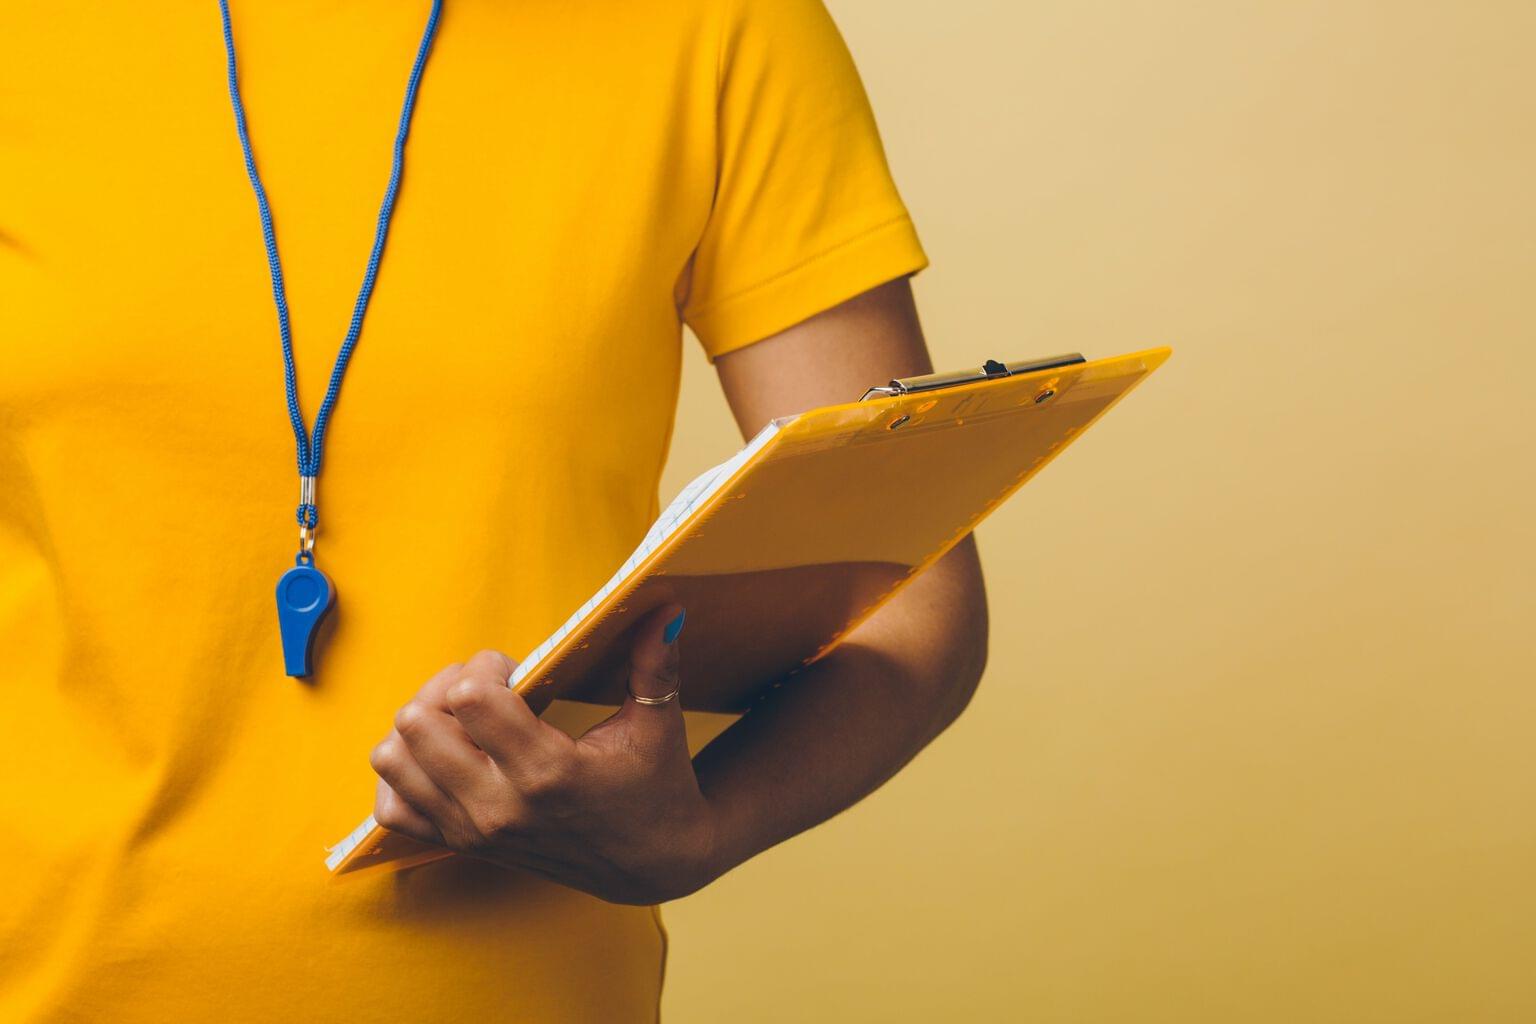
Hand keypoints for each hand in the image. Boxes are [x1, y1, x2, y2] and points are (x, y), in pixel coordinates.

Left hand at [369, 604, 719, 904]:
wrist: (652, 865)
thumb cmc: (656, 787)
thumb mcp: (658, 725)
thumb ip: (654, 664)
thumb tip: (664, 606)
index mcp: (548, 772)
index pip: (470, 699)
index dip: (485, 667)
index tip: (516, 671)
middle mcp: (500, 806)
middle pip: (417, 724)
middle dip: (446, 688)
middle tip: (486, 690)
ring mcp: (473, 830)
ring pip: (392, 760)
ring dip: (420, 727)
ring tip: (463, 721)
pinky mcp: (461, 845)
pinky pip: (391, 807)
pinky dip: (405, 773)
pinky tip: (445, 756)